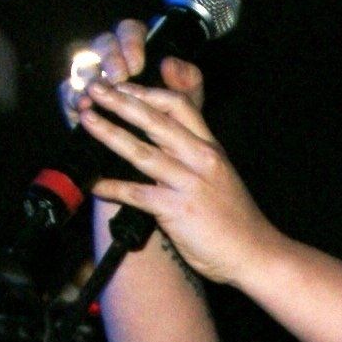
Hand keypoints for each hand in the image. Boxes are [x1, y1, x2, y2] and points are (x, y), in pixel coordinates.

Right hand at [63, 17, 206, 117]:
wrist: (163, 147)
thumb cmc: (175, 117)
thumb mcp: (188, 100)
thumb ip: (187, 81)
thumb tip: (170, 64)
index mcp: (138, 50)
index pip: (129, 30)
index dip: (130, 43)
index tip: (137, 64)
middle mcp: (112, 59)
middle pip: (103, 44)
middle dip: (109, 59)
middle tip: (118, 79)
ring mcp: (93, 77)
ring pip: (83, 66)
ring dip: (89, 79)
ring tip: (95, 94)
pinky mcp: (78, 99)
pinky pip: (68, 92)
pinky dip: (72, 98)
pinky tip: (82, 107)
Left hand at [75, 74, 279, 284]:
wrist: (254, 254)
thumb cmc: (235, 221)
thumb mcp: (220, 176)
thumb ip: (193, 157)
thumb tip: (160, 146)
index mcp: (210, 148)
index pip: (178, 105)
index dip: (147, 92)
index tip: (123, 87)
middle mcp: (200, 159)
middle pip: (155, 119)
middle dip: (120, 101)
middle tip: (95, 90)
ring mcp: (189, 184)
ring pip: (141, 151)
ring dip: (108, 133)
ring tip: (86, 120)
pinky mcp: (177, 210)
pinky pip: (137, 193)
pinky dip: (112, 187)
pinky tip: (93, 183)